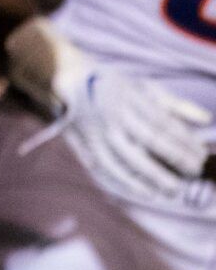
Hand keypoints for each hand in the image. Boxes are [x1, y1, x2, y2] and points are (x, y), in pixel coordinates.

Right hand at [55, 62, 210, 200]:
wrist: (68, 78)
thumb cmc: (115, 85)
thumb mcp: (144, 86)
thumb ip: (175, 104)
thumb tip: (207, 119)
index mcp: (130, 97)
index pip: (163, 122)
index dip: (184, 140)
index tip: (201, 155)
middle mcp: (115, 114)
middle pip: (148, 139)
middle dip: (173, 158)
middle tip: (192, 173)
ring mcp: (98, 129)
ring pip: (125, 156)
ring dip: (150, 176)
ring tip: (171, 190)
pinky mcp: (85, 141)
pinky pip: (105, 165)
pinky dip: (124, 180)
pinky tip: (143, 191)